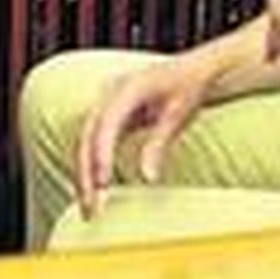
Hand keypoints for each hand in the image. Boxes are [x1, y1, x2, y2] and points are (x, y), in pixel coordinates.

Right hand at [74, 56, 208, 219]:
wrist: (195, 68)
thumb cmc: (189, 87)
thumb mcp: (179, 115)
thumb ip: (159, 143)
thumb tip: (147, 178)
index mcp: (127, 87)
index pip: (105, 123)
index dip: (102, 153)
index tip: (103, 182)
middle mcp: (109, 94)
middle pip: (86, 137)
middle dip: (85, 173)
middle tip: (91, 209)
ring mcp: (107, 104)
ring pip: (85, 143)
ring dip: (84, 175)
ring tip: (90, 209)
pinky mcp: (110, 116)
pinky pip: (94, 143)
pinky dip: (92, 167)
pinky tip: (96, 191)